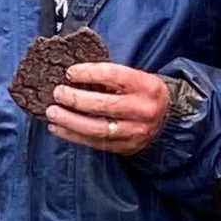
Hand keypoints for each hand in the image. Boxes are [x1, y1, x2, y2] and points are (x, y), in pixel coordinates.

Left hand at [45, 60, 175, 154]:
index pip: (114, 76)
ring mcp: (135, 132)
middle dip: (76, 99)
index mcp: (147, 86)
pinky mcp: (125, 147)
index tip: (70, 72)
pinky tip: (57, 128)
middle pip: (104, 105)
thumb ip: (111, 76)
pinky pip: (95, 143)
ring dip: (70, 121)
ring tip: (52, 112)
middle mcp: (143, 110)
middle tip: (57, 93)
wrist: (168, 120)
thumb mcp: (138, 78)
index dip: (89, 73)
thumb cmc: (144, 94)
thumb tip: (73, 74)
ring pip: (97, 128)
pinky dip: (72, 135)